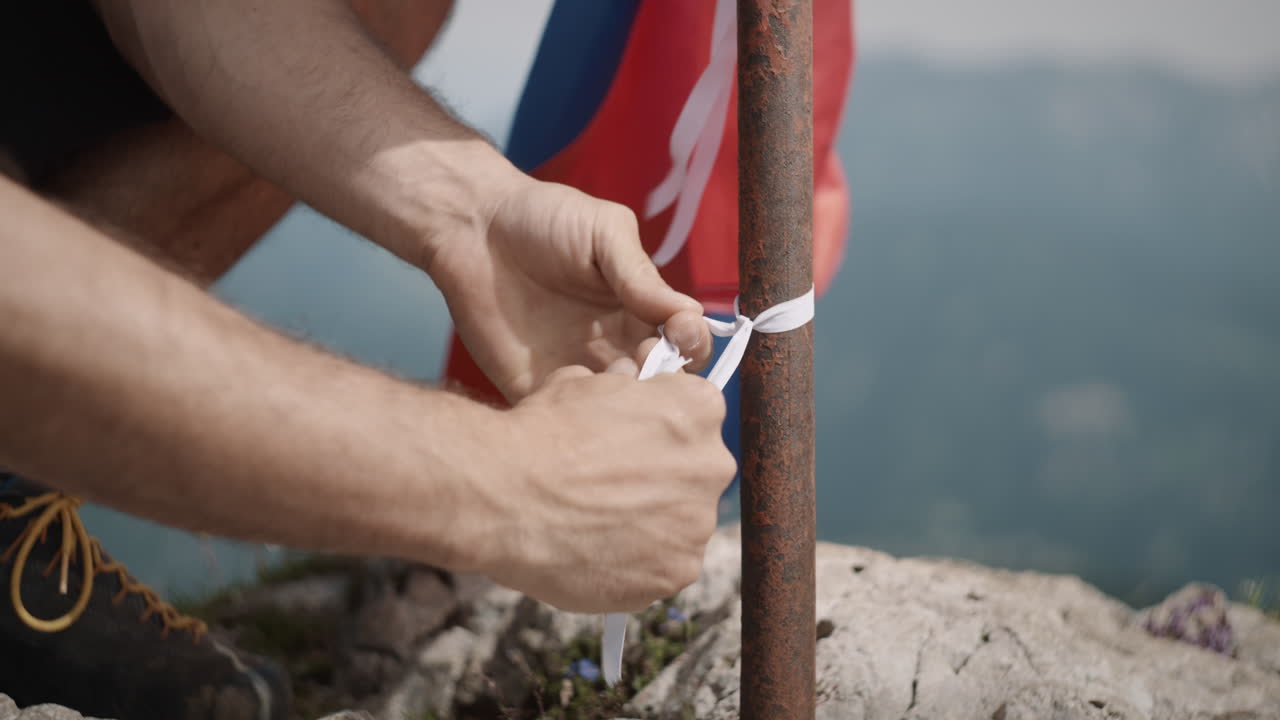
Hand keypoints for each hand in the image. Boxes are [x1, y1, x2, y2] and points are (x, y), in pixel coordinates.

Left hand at [425, 175, 712, 400]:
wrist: (473, 228)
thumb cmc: (544, 217)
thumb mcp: (604, 232)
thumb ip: (641, 274)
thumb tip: (690, 313)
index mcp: (639, 311)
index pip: (685, 344)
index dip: (691, 345)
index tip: (679, 333)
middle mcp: (614, 347)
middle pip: (659, 387)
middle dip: (663, 384)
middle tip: (641, 364)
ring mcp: (577, 371)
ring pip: (618, 415)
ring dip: (625, 410)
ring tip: (608, 382)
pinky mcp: (535, 389)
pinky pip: (566, 424)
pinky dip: (579, 424)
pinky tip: (576, 398)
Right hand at [479, 365, 736, 612]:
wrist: (506, 496)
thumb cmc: (542, 433)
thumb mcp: (583, 382)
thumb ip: (621, 388)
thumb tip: (627, 384)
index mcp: (699, 408)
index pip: (697, 413)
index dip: (660, 425)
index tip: (632, 436)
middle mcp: (712, 465)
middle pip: (695, 471)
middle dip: (660, 477)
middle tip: (610, 486)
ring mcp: (697, 524)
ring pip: (680, 523)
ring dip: (650, 523)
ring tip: (596, 523)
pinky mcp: (676, 572)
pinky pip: (662, 566)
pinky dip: (636, 563)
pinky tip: (596, 551)